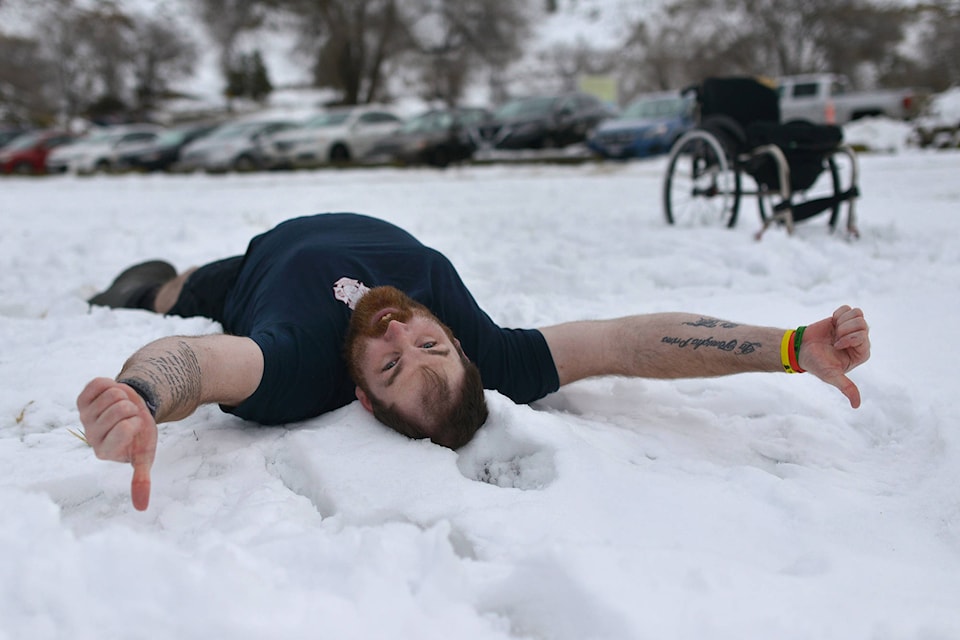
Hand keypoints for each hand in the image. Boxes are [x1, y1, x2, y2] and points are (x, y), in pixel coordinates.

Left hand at [77, 377, 157, 510]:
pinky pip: (100, 383)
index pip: (125, 428)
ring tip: (121, 406)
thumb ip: (140, 480)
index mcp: (105, 451)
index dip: (137, 421)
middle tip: (129, 416)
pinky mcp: (82, 400)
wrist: (134, 412)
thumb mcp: (144, 456)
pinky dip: (111, 384)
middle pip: (119, 408)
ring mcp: (85, 417)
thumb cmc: (140, 436)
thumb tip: (141, 509)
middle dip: (132, 407)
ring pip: (112, 393)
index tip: (136, 428)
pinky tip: (110, 396)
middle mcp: (91, 436)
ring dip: (123, 396)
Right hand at [797, 305, 870, 407]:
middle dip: (844, 329)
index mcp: (861, 353)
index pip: (863, 336)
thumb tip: (856, 406)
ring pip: (857, 314)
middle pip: (862, 323)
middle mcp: (860, 341)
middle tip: (834, 339)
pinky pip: (848, 309)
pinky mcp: (843, 319)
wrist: (800, 349)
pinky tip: (832, 324)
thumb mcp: (832, 376)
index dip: (848, 338)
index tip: (836, 345)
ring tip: (833, 331)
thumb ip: (846, 387)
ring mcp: (852, 328)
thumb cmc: (816, 364)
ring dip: (841, 321)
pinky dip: (838, 314)